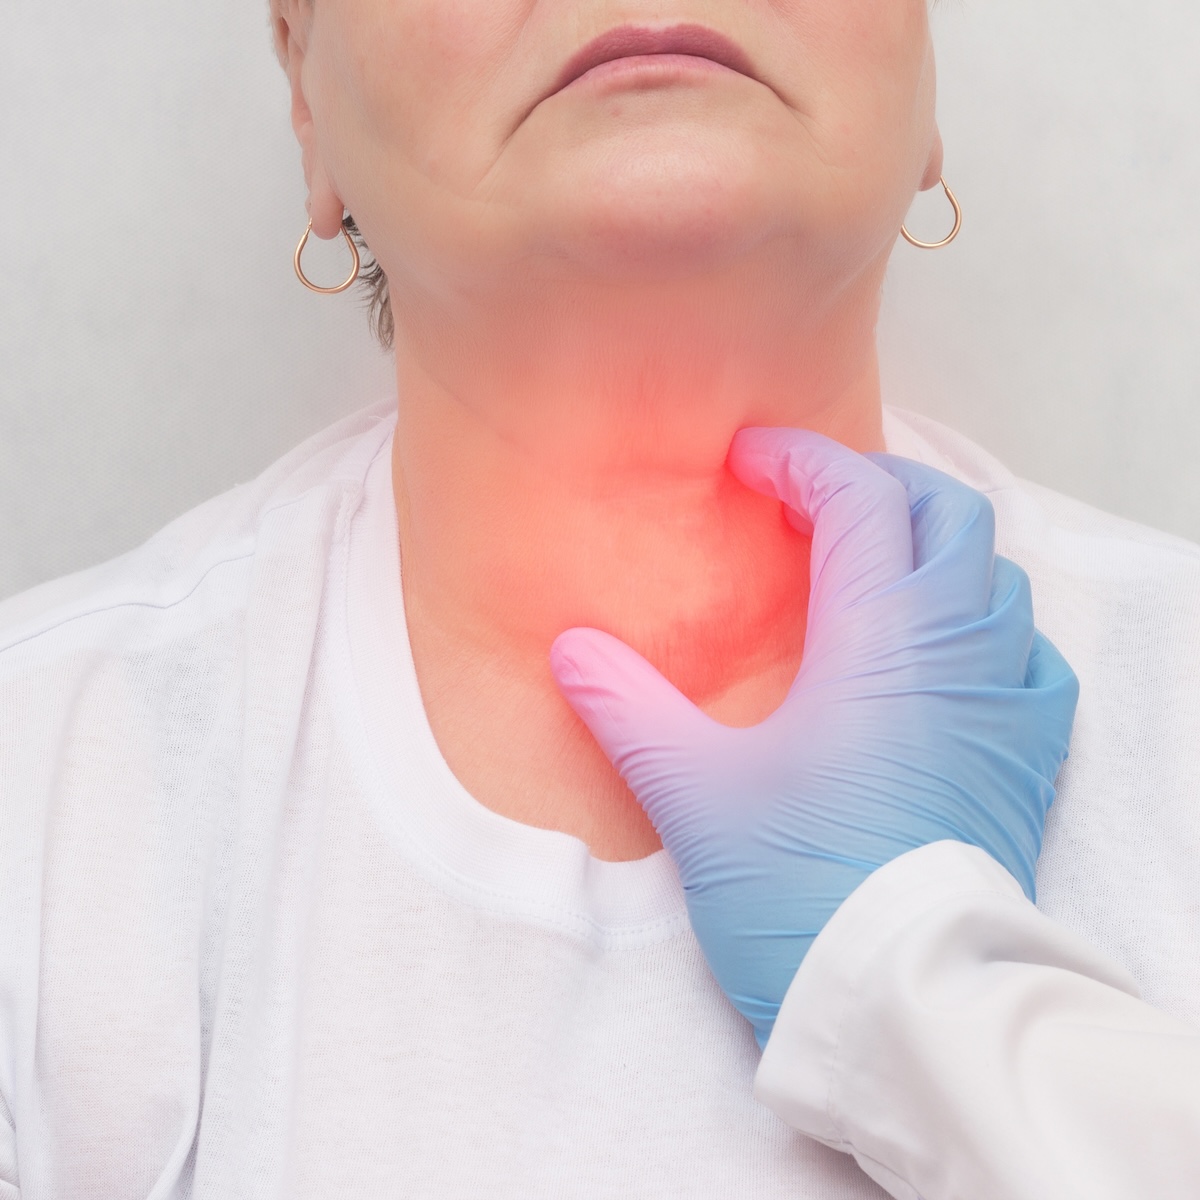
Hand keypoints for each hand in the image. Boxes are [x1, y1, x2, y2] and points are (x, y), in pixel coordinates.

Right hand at [550, 427, 1079, 1051]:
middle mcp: (956, 650)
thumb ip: (628, 708)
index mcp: (880, 637)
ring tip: (870, 567)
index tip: (749, 462)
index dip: (800, 460)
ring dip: (934, 547)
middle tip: (810, 503)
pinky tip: (944, 656)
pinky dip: (987, 626)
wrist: (901, 997)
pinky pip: (1029, 655)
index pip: (859, 496)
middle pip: (945, 512)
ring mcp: (1003, 702)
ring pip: (994, 576)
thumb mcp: (695, 793)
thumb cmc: (802, 889)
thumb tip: (571, 650)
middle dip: (878, 485)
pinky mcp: (1024, 756)